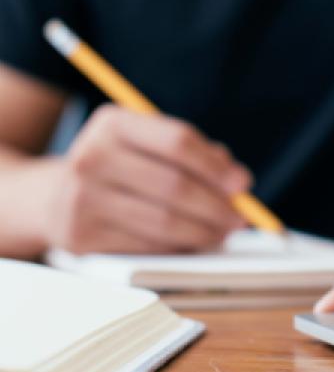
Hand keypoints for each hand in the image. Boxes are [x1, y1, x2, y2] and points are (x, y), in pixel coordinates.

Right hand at [41, 104, 250, 253]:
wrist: (52, 197)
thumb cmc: (120, 167)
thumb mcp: (147, 145)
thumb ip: (194, 154)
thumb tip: (236, 181)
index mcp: (113, 124)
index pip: (177, 142)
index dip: (216, 166)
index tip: (243, 184)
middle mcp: (92, 157)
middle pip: (174, 185)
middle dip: (217, 205)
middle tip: (241, 217)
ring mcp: (81, 199)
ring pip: (164, 221)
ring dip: (205, 232)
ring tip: (224, 232)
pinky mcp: (81, 237)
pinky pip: (147, 246)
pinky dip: (179, 247)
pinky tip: (194, 243)